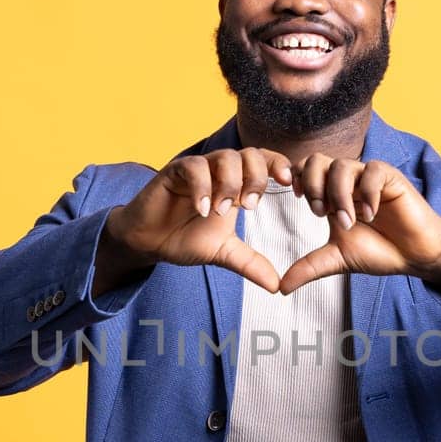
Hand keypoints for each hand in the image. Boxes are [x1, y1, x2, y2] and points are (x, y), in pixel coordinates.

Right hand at [102, 147, 294, 292]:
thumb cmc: (184, 238)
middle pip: (249, 154)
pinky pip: (194, 168)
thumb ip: (250, 264)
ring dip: (230, 183)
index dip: (280, 167)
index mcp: (236, 184)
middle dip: (256, 178)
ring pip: (224, 157)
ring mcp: (198, 169)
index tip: (291, 187)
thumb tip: (276, 286)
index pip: (264, 162)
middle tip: (250, 206)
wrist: (149, 242)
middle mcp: (219, 172)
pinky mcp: (175, 172)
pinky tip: (202, 208)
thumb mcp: (223, 253)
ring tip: (222, 211)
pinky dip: (202, 186)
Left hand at [277, 154, 440, 294]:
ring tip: (347, 222)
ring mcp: (368, 177)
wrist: (414, 256)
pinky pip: (373, 171)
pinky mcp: (391, 178)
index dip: (297, 179)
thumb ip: (309, 268)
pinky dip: (367, 193)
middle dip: (313, 185)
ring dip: (339, 194)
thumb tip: (281, 289)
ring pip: (342, 165)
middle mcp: (348, 181)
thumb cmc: (378, 251)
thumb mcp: (337, 259)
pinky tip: (371, 215)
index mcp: (331, 194)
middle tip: (320, 212)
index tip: (298, 199)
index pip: (305, 170)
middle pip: (318, 160)